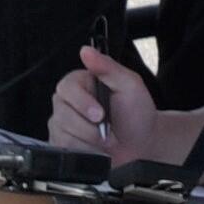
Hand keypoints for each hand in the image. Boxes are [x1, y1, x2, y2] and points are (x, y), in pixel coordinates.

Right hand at [49, 46, 179, 164]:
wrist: (142, 144)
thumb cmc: (137, 114)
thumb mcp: (129, 85)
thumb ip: (108, 67)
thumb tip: (86, 51)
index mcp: (81, 82)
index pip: (67, 88)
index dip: (82, 103)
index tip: (100, 114)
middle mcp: (67, 102)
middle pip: (63, 115)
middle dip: (89, 128)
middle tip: (108, 130)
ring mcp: (62, 124)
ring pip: (63, 134)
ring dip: (89, 141)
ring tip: (105, 139)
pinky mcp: (62, 144)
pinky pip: (64, 150)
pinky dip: (84, 152)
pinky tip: (96, 148)